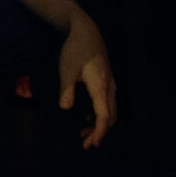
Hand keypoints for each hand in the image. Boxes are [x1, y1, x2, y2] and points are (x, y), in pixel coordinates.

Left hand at [58, 13, 117, 148]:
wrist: (86, 31)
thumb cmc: (75, 49)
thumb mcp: (67, 69)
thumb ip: (66, 89)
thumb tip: (65, 108)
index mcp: (101, 86)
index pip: (105, 115)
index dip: (100, 132)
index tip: (92, 144)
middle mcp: (110, 88)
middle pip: (111, 117)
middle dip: (100, 132)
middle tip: (85, 145)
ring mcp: (110, 85)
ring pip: (110, 111)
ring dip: (99, 125)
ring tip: (84, 135)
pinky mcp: (106, 82)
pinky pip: (107, 104)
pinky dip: (99, 115)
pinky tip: (86, 119)